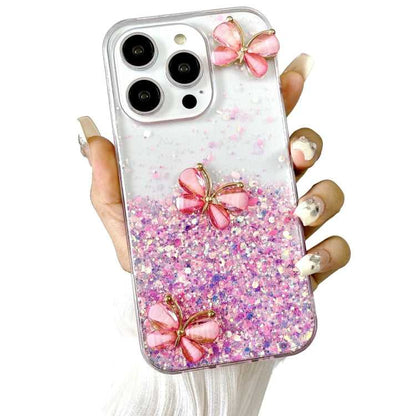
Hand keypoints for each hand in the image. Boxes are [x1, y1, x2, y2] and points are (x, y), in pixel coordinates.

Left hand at [78, 53, 349, 289]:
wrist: (183, 322)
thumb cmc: (160, 266)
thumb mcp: (128, 223)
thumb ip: (111, 185)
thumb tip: (94, 138)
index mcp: (230, 175)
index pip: (256, 125)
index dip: (273, 94)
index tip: (280, 73)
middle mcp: (264, 194)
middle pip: (299, 151)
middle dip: (304, 139)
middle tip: (291, 146)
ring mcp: (287, 228)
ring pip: (326, 193)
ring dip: (323, 193)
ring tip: (300, 208)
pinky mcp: (302, 265)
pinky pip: (332, 251)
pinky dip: (327, 251)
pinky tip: (302, 261)